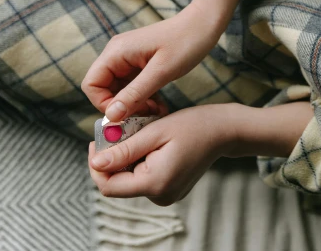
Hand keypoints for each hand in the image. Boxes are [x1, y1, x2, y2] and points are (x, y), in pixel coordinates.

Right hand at [81, 4, 223, 122]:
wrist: (204, 24)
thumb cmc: (186, 42)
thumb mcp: (161, 72)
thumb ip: (135, 94)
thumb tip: (111, 116)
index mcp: (116, 52)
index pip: (91, 84)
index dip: (104, 104)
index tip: (127, 115)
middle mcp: (117, 54)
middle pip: (103, 89)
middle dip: (121, 107)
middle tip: (146, 114)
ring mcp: (128, 59)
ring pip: (118, 91)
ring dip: (133, 105)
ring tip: (155, 110)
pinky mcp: (140, 64)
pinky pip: (131, 87)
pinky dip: (141, 98)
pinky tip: (158, 105)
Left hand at [88, 105, 231, 205]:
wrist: (224, 131)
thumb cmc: (193, 125)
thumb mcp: (155, 131)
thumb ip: (124, 150)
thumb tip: (96, 164)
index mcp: (155, 183)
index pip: (109, 186)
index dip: (96, 165)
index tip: (97, 140)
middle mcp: (161, 196)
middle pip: (119, 183)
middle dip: (113, 158)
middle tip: (118, 131)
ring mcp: (167, 195)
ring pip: (131, 180)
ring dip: (127, 157)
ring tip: (140, 133)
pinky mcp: (171, 189)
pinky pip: (144, 178)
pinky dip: (140, 161)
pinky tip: (151, 142)